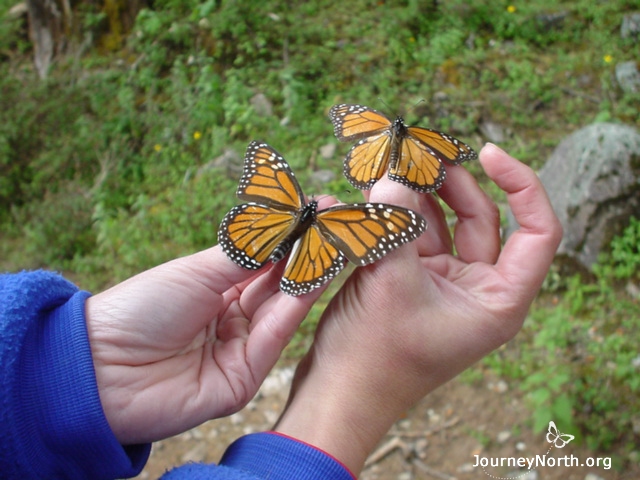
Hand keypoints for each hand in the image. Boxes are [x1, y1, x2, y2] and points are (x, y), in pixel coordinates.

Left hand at [85, 245, 327, 444]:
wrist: (101, 367)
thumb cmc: (141, 308)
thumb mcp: (198, 271)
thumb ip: (248, 254)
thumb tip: (289, 224)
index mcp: (215, 291)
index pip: (265, 261)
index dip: (292, 235)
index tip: (321, 207)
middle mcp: (232, 320)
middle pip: (279, 283)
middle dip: (309, 251)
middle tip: (340, 221)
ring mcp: (240, 349)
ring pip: (283, 307)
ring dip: (311, 273)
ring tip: (336, 240)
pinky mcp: (244, 378)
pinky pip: (275, 336)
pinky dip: (297, 304)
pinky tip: (316, 273)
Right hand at [274, 144, 562, 473]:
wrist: (338, 391)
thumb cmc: (375, 357)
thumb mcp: (390, 281)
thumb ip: (395, 222)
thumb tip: (392, 173)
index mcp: (498, 300)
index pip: (538, 232)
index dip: (523, 185)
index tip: (490, 152)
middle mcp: (477, 289)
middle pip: (481, 217)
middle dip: (452, 182)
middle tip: (420, 152)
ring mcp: (443, 283)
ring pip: (442, 222)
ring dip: (419, 193)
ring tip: (394, 164)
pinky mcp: (411, 280)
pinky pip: (412, 235)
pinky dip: (398, 212)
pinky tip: (379, 190)